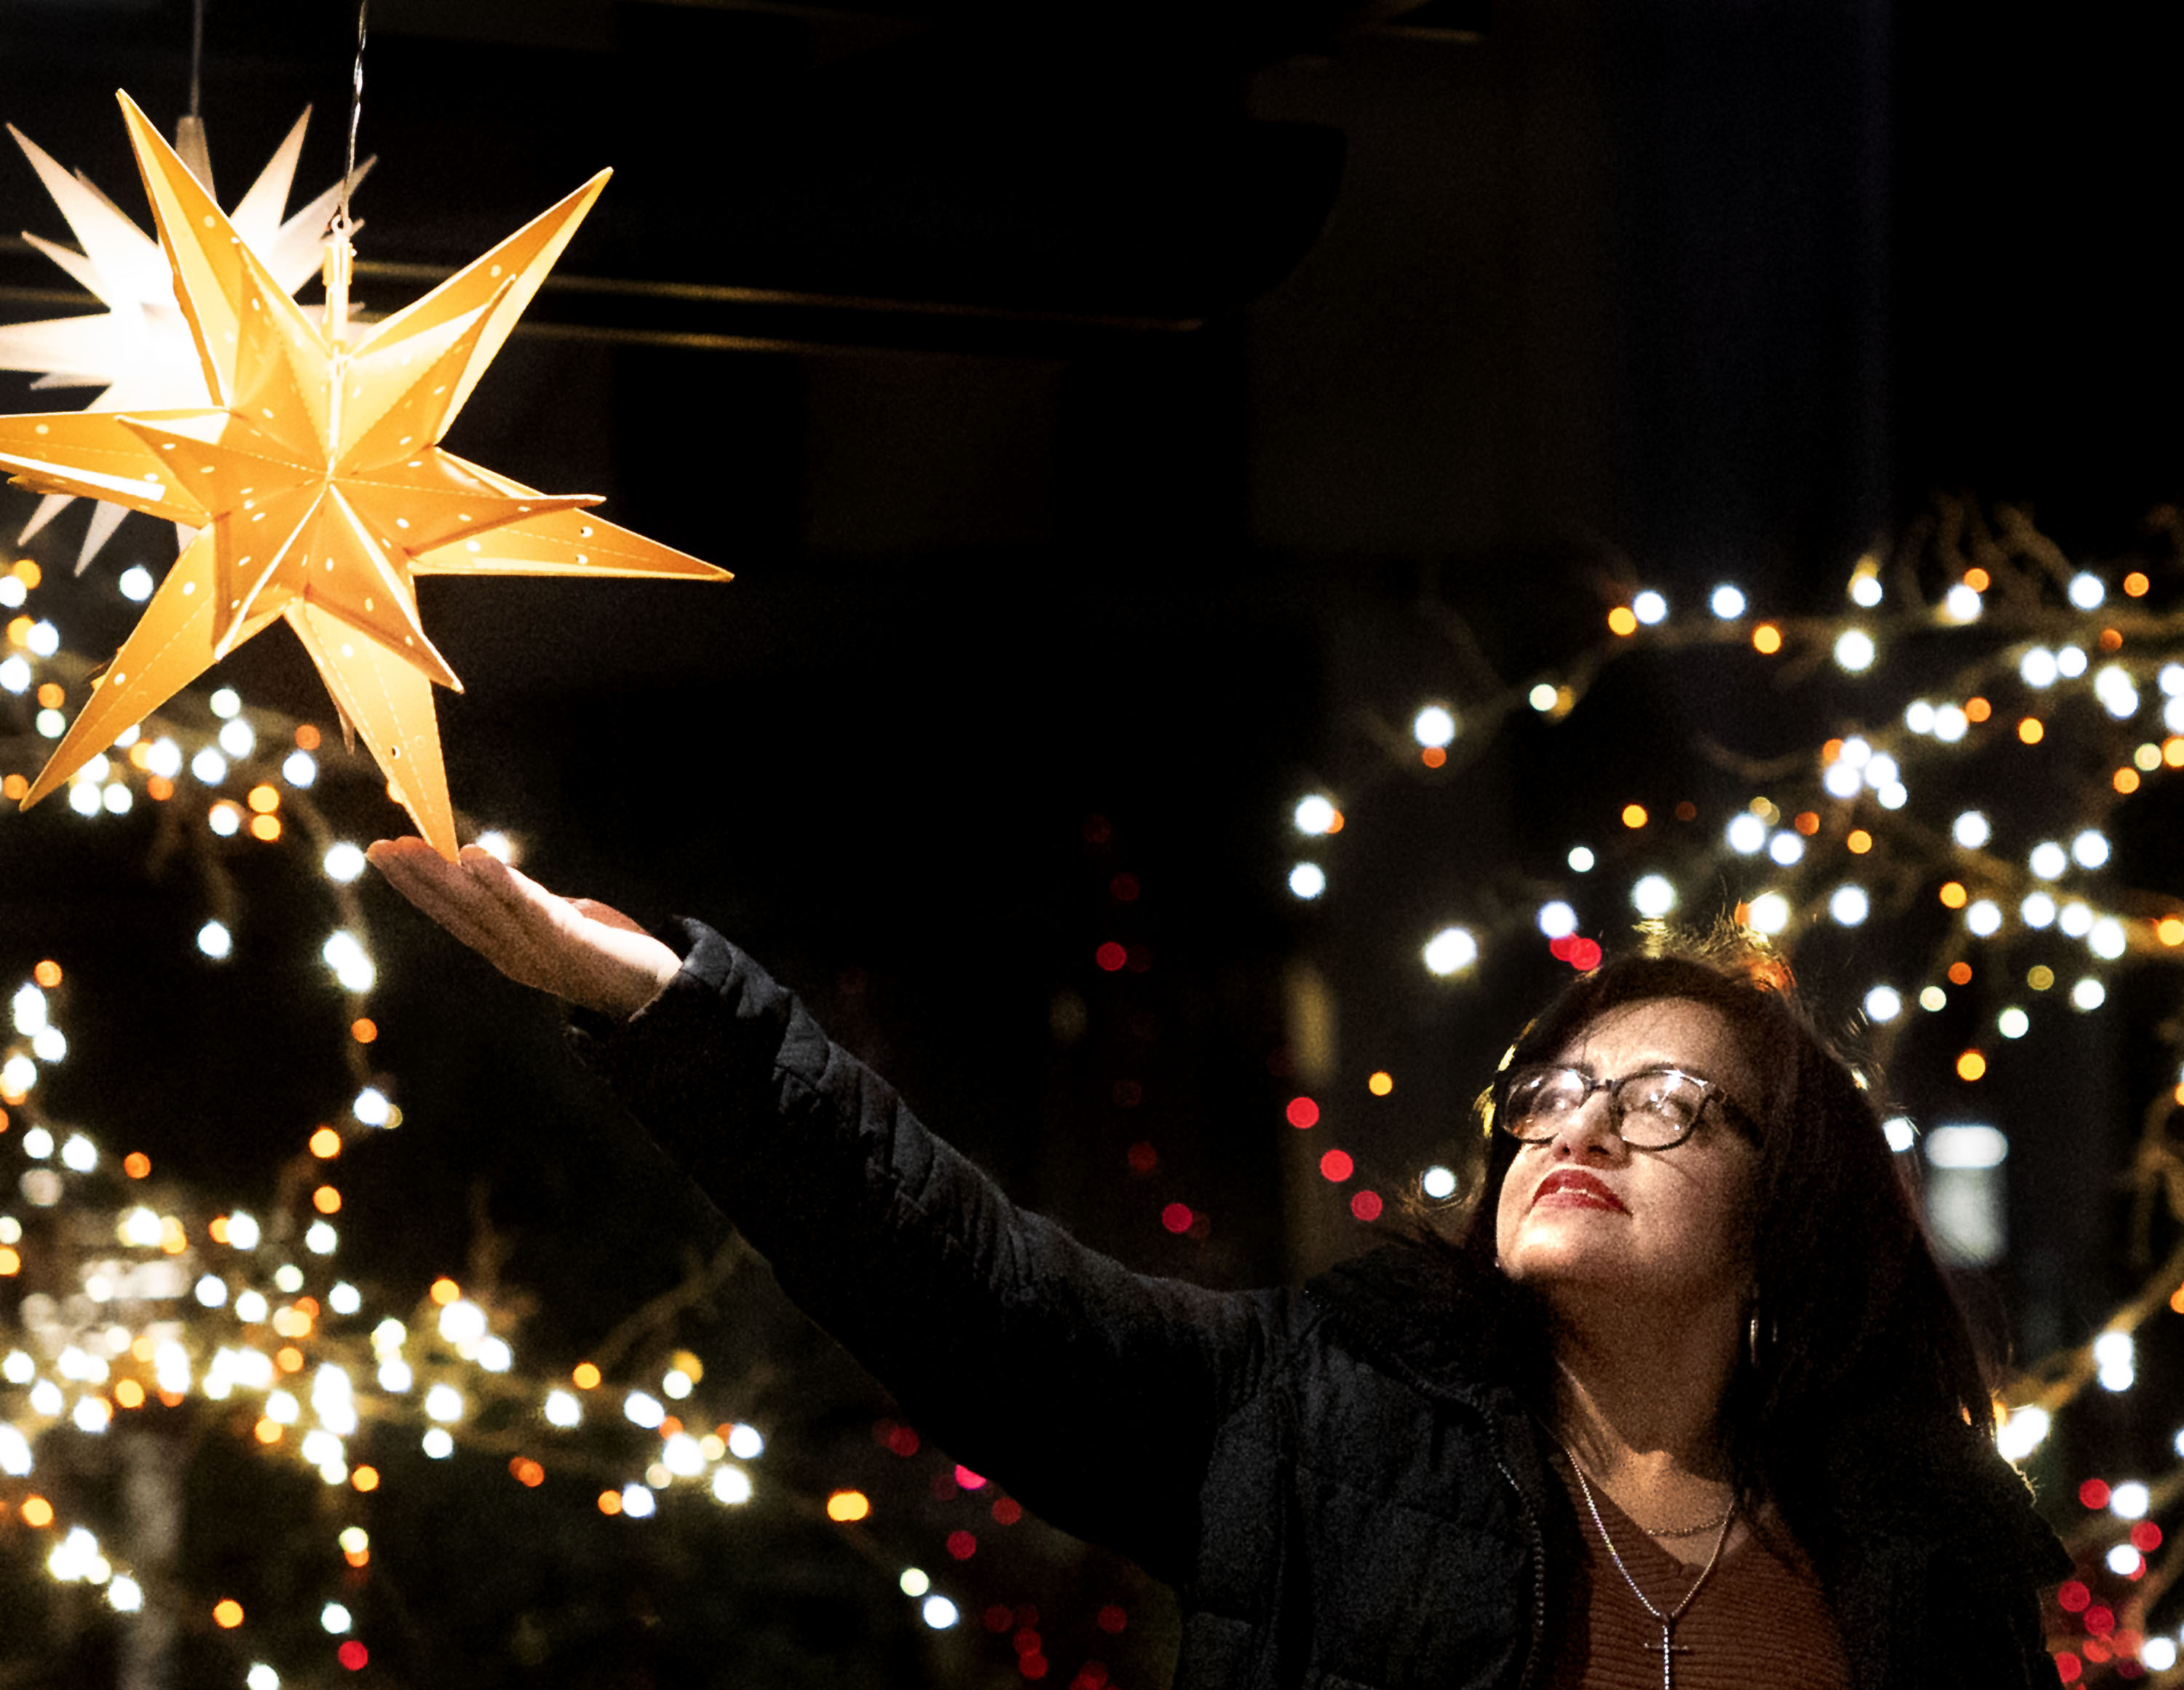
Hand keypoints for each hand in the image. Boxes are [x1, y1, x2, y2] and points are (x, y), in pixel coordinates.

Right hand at [366, 837, 682, 1020]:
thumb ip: (529, 903)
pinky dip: (500, 882)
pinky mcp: (569, 940)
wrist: (661, 995)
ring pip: (481, 908)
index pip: (453, 913)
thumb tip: (497, 877)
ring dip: (443, 876)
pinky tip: (474, 858)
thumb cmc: (611, 952)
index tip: (386, 852)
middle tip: (381, 847)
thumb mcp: (561, 921)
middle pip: (456, 910)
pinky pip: (529, 906)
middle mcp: (513, 953)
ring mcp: (538, 950)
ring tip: (411, 847)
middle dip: (417, 878)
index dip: (418, 885)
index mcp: (507, 948)